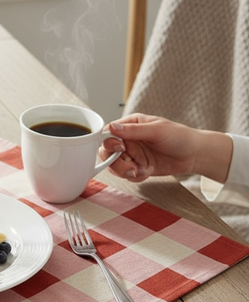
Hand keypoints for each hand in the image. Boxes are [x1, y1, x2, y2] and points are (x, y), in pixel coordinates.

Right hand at [99, 113, 231, 183]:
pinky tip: (146, 172)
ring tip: (138, 171)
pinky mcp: (138, 167)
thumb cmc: (179, 137)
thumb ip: (133, 130)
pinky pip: (127, 175)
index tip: (121, 148)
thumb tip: (112, 127)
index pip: (109, 133)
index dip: (109, 143)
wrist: (195, 155)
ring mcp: (133, 154)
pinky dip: (134, 176)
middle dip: (115, 161)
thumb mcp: (156, 130)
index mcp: (131, 125)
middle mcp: (129, 140)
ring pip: (115, 165)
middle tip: (129, 166)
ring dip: (124, 171)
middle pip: (107, 152)